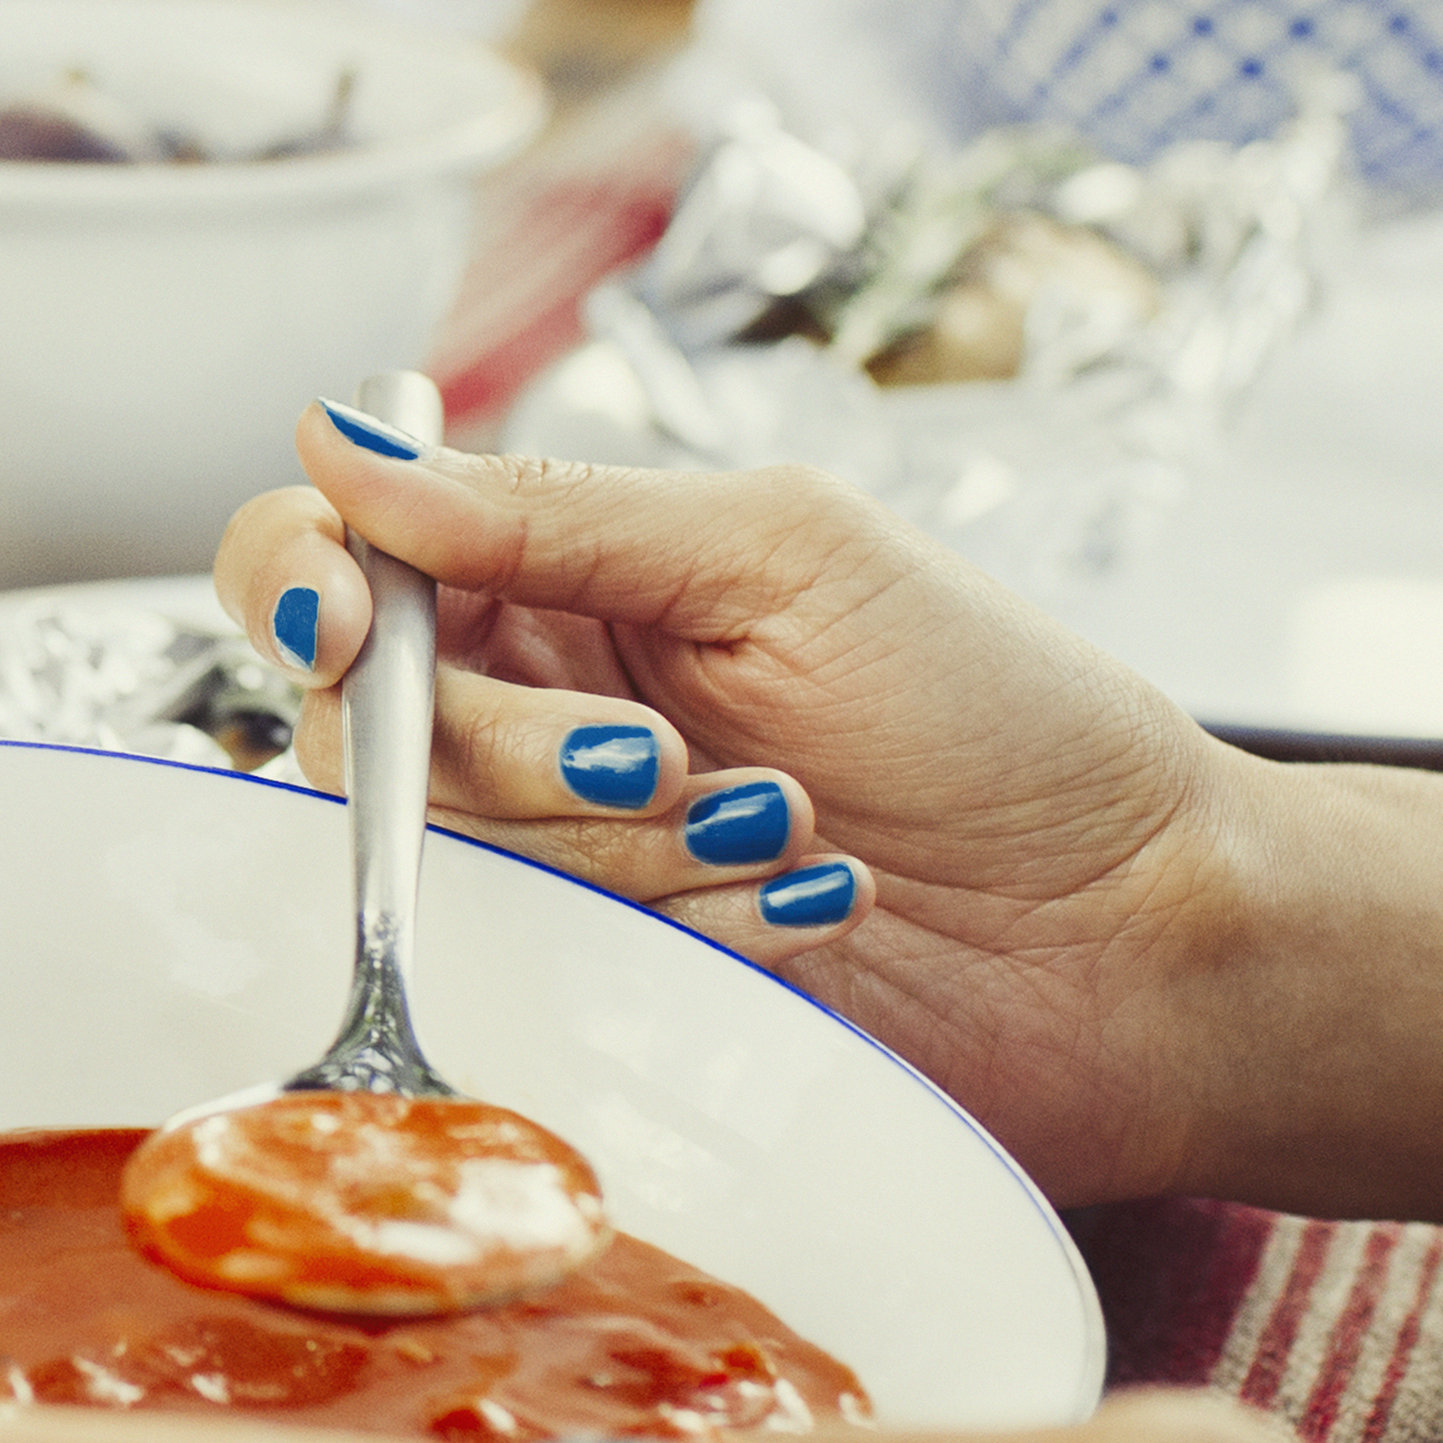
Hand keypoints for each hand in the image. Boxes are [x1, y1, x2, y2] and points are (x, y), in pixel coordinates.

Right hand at [227, 423, 1252, 1204]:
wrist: (1139, 930)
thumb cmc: (1004, 719)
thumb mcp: (787, 553)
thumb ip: (555, 507)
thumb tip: (342, 445)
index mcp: (561, 579)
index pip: (334, 554)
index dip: (303, 578)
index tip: (346, 615)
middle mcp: (531, 717)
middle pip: (353, 728)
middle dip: (508, 741)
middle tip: (666, 753)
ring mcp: (561, 869)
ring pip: (449, 856)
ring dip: (630, 842)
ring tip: (791, 826)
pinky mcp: (606, 997)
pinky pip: (545, 967)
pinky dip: (688, 927)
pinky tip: (809, 909)